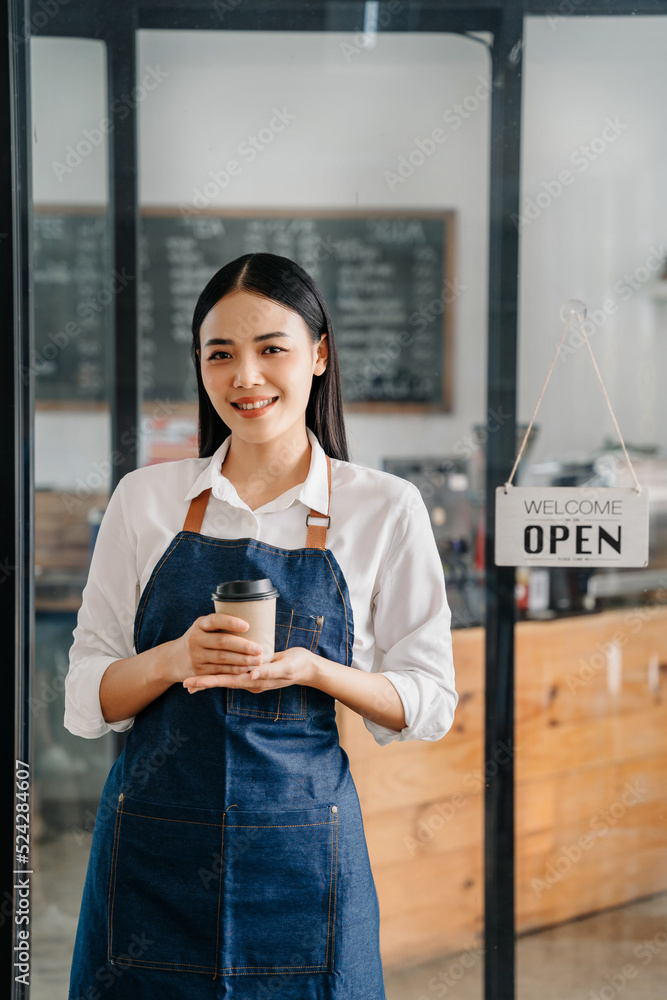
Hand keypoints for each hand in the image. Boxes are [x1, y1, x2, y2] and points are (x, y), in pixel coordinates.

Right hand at [169, 612, 262, 683]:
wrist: (173, 659)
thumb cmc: (198, 639)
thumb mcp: (203, 628)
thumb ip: (219, 625)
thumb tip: (252, 619)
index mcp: (200, 624)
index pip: (215, 620)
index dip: (231, 622)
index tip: (247, 625)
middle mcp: (196, 639)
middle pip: (222, 642)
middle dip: (243, 646)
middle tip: (259, 648)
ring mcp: (196, 656)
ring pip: (222, 658)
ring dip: (242, 659)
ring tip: (257, 660)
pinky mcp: (198, 671)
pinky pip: (219, 670)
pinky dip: (233, 670)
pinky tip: (245, 669)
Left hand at [182, 646, 315, 693]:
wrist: (308, 668)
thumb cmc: (297, 665)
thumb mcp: (285, 667)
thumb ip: (268, 671)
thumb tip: (251, 675)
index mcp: (255, 682)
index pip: (228, 682)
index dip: (210, 682)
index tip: (193, 683)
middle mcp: (251, 683)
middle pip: (223, 682)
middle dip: (204, 682)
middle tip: (185, 684)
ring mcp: (252, 679)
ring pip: (227, 679)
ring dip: (211, 680)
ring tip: (193, 682)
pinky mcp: (255, 672)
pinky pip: (235, 673)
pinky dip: (222, 674)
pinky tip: (215, 671)